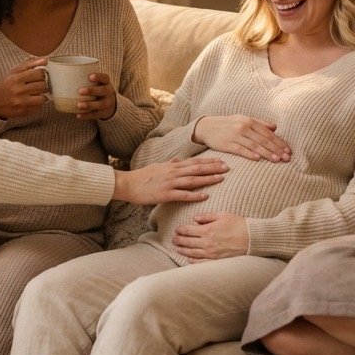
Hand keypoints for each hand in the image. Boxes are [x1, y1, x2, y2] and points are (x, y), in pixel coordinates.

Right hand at [0, 57, 47, 119]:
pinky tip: (31, 101)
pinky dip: (37, 104)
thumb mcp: (14, 72)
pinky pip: (39, 107)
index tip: (37, 76)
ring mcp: (21, 102)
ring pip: (43, 98)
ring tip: (35, 93)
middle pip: (43, 85)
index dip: (41, 74)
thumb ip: (29, 64)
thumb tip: (45, 60)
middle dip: (42, 84)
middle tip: (36, 85)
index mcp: (16, 78)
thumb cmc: (5, 86)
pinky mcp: (23, 112)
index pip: (40, 73)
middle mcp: (19, 90)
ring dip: (41, 95)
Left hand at [75, 71, 116, 119]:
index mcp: (106, 83)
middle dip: (92, 91)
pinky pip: (95, 114)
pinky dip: (86, 115)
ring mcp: (107, 103)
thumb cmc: (97, 88)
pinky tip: (78, 115)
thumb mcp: (96, 83)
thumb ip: (83, 79)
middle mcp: (108, 92)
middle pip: (103, 91)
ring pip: (99, 104)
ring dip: (89, 105)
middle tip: (80, 91)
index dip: (98, 77)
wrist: (110, 103)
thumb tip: (59, 76)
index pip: (105, 78)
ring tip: (78, 105)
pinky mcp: (103, 113)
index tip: (89, 76)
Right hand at [112, 157, 227, 203]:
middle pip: (197, 169)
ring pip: (192, 180)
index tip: (221, 161)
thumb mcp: (157, 167)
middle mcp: (173, 172)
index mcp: (172, 166)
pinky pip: (182, 195)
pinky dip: (195, 195)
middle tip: (227, 167)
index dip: (209, 162)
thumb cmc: (142, 176)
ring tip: (220, 178)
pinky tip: (205, 196)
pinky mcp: (165, 194)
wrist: (128, 184)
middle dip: (213, 168)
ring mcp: (170, 183)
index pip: (194, 162)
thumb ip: (169, 164)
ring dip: (207, 179)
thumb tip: (178, 159)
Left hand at [173, 212, 248, 261]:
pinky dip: (192, 261)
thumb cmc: (238, 224)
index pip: (188, 230)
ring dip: (182, 250)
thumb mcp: (222, 215)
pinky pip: (201, 262)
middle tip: (173, 239)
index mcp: (207, 230)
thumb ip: (207, 216)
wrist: (251, 238)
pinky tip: (188, 258)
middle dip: (178, 240)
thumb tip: (195, 218)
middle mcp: (207, 242)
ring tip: (176, 248)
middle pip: (187, 242)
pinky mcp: (216, 260)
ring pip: (191, 253)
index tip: (176, 230)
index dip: (180, 230)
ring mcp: (211, 253)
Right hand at [191, 115, 290, 161]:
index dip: (279, 142)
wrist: (207, 126)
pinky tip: (258, 158)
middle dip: (276, 149)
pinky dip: (249, 154)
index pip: (268, 133)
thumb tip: (275, 127)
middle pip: (263, 140)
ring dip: (267, 153)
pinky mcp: (227, 144)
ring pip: (254, 145)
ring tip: (277, 160)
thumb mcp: (243, 119)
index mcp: (249, 121)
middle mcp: (243, 127)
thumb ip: (260, 123)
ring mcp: (235, 135)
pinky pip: (240, 150)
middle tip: (286, 158)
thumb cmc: (228, 124)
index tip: (288, 151)